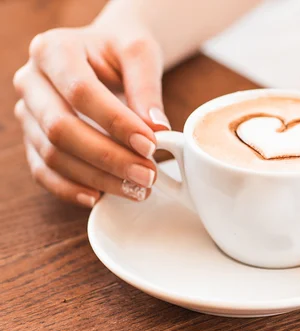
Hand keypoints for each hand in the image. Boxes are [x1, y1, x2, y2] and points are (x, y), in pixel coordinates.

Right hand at [13, 24, 170, 206]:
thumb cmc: (120, 50)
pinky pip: (42, 171)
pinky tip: (99, 197)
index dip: (116, 123)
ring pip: (52, 155)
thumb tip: (157, 129)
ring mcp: (27, 112)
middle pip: (61, 129)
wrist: (103, 53)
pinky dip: (69, 189)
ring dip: (96, 178)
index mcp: (53, 50)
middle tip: (147, 175)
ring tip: (137, 189)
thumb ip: (147, 87)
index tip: (150, 145)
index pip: (80, 93)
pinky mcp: (31, 138)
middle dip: (108, 158)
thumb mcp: (140, 52)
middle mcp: (31, 81)